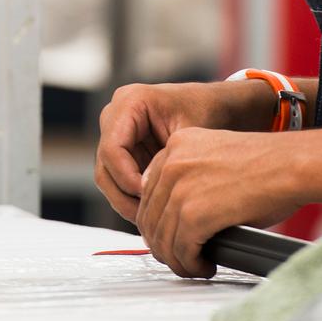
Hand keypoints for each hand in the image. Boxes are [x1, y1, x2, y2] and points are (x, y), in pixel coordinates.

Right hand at [94, 79, 273, 222]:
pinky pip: (118, 180)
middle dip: (124, 195)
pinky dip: (133, 198)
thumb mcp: (192, 134)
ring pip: (107, 178)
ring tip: (152, 218)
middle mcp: (116, 116)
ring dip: (126, 201)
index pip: (112, 149)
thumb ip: (170, 162)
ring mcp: (117, 134)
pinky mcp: (124, 151)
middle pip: (104, 166)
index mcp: (130, 102)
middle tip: (148, 216)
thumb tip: (153, 196)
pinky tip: (154, 210)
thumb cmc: (208, 112)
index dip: (127, 178)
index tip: (150, 195)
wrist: (217, 107)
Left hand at [135, 128, 299, 277]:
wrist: (290, 165)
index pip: (149, 190)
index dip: (158, 219)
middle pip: (150, 215)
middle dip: (163, 243)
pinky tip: (204, 266)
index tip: (169, 234)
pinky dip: (190, 265)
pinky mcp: (193, 214)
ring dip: (176, 259)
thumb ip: (191, 173)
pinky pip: (181, 250)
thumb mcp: (216, 155)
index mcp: (176, 145)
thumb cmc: (267, 163)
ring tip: (193, 266)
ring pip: (163, 238)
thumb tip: (177, 209)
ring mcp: (179, 188)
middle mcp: (171, 163)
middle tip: (180, 256)